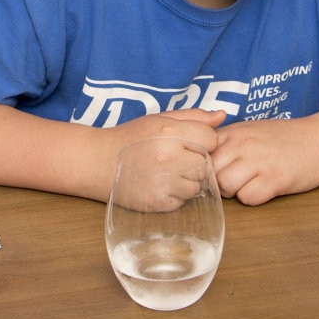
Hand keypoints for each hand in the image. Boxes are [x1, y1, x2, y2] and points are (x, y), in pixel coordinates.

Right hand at [101, 109, 223, 208]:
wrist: (96, 161)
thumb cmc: (130, 138)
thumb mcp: (159, 119)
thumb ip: (193, 116)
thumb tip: (222, 116)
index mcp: (169, 131)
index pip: (211, 139)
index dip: (202, 141)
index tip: (187, 143)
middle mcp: (168, 157)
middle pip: (206, 164)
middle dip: (196, 162)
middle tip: (176, 159)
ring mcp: (163, 182)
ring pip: (197, 186)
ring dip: (187, 181)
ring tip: (167, 172)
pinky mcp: (157, 202)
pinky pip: (182, 202)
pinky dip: (175, 195)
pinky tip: (159, 184)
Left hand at [210, 117, 318, 204]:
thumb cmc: (286, 138)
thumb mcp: (251, 130)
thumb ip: (225, 141)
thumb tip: (199, 159)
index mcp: (234, 132)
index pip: (200, 153)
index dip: (204, 168)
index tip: (213, 173)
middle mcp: (243, 144)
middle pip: (210, 173)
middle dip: (218, 183)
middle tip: (236, 181)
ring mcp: (259, 160)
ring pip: (225, 187)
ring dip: (235, 192)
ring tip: (250, 184)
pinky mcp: (275, 178)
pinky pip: (248, 198)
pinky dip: (254, 199)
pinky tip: (265, 189)